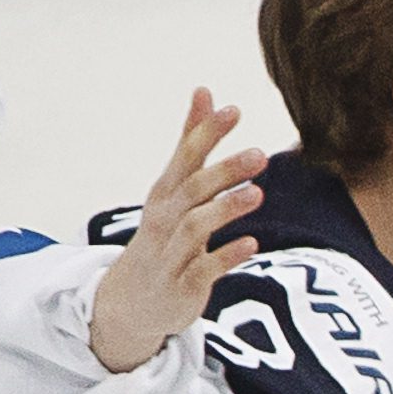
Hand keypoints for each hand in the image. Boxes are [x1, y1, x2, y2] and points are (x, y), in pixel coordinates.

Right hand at [88, 90, 270, 372]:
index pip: (186, 157)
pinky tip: (252, 243)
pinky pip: (204, 270)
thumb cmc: (163, 236)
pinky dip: (226, 256)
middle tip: (260, 155)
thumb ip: (192, 143)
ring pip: (195, 227)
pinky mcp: (184, 285)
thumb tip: (205, 91)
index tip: (233, 110)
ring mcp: (173, 252)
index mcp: (167, 192)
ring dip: (225, 210)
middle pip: (193, 189)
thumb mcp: (175, 188)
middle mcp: (167, 218)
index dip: (207, 134)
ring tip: (259, 194)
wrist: (132, 302)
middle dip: (224, 172)